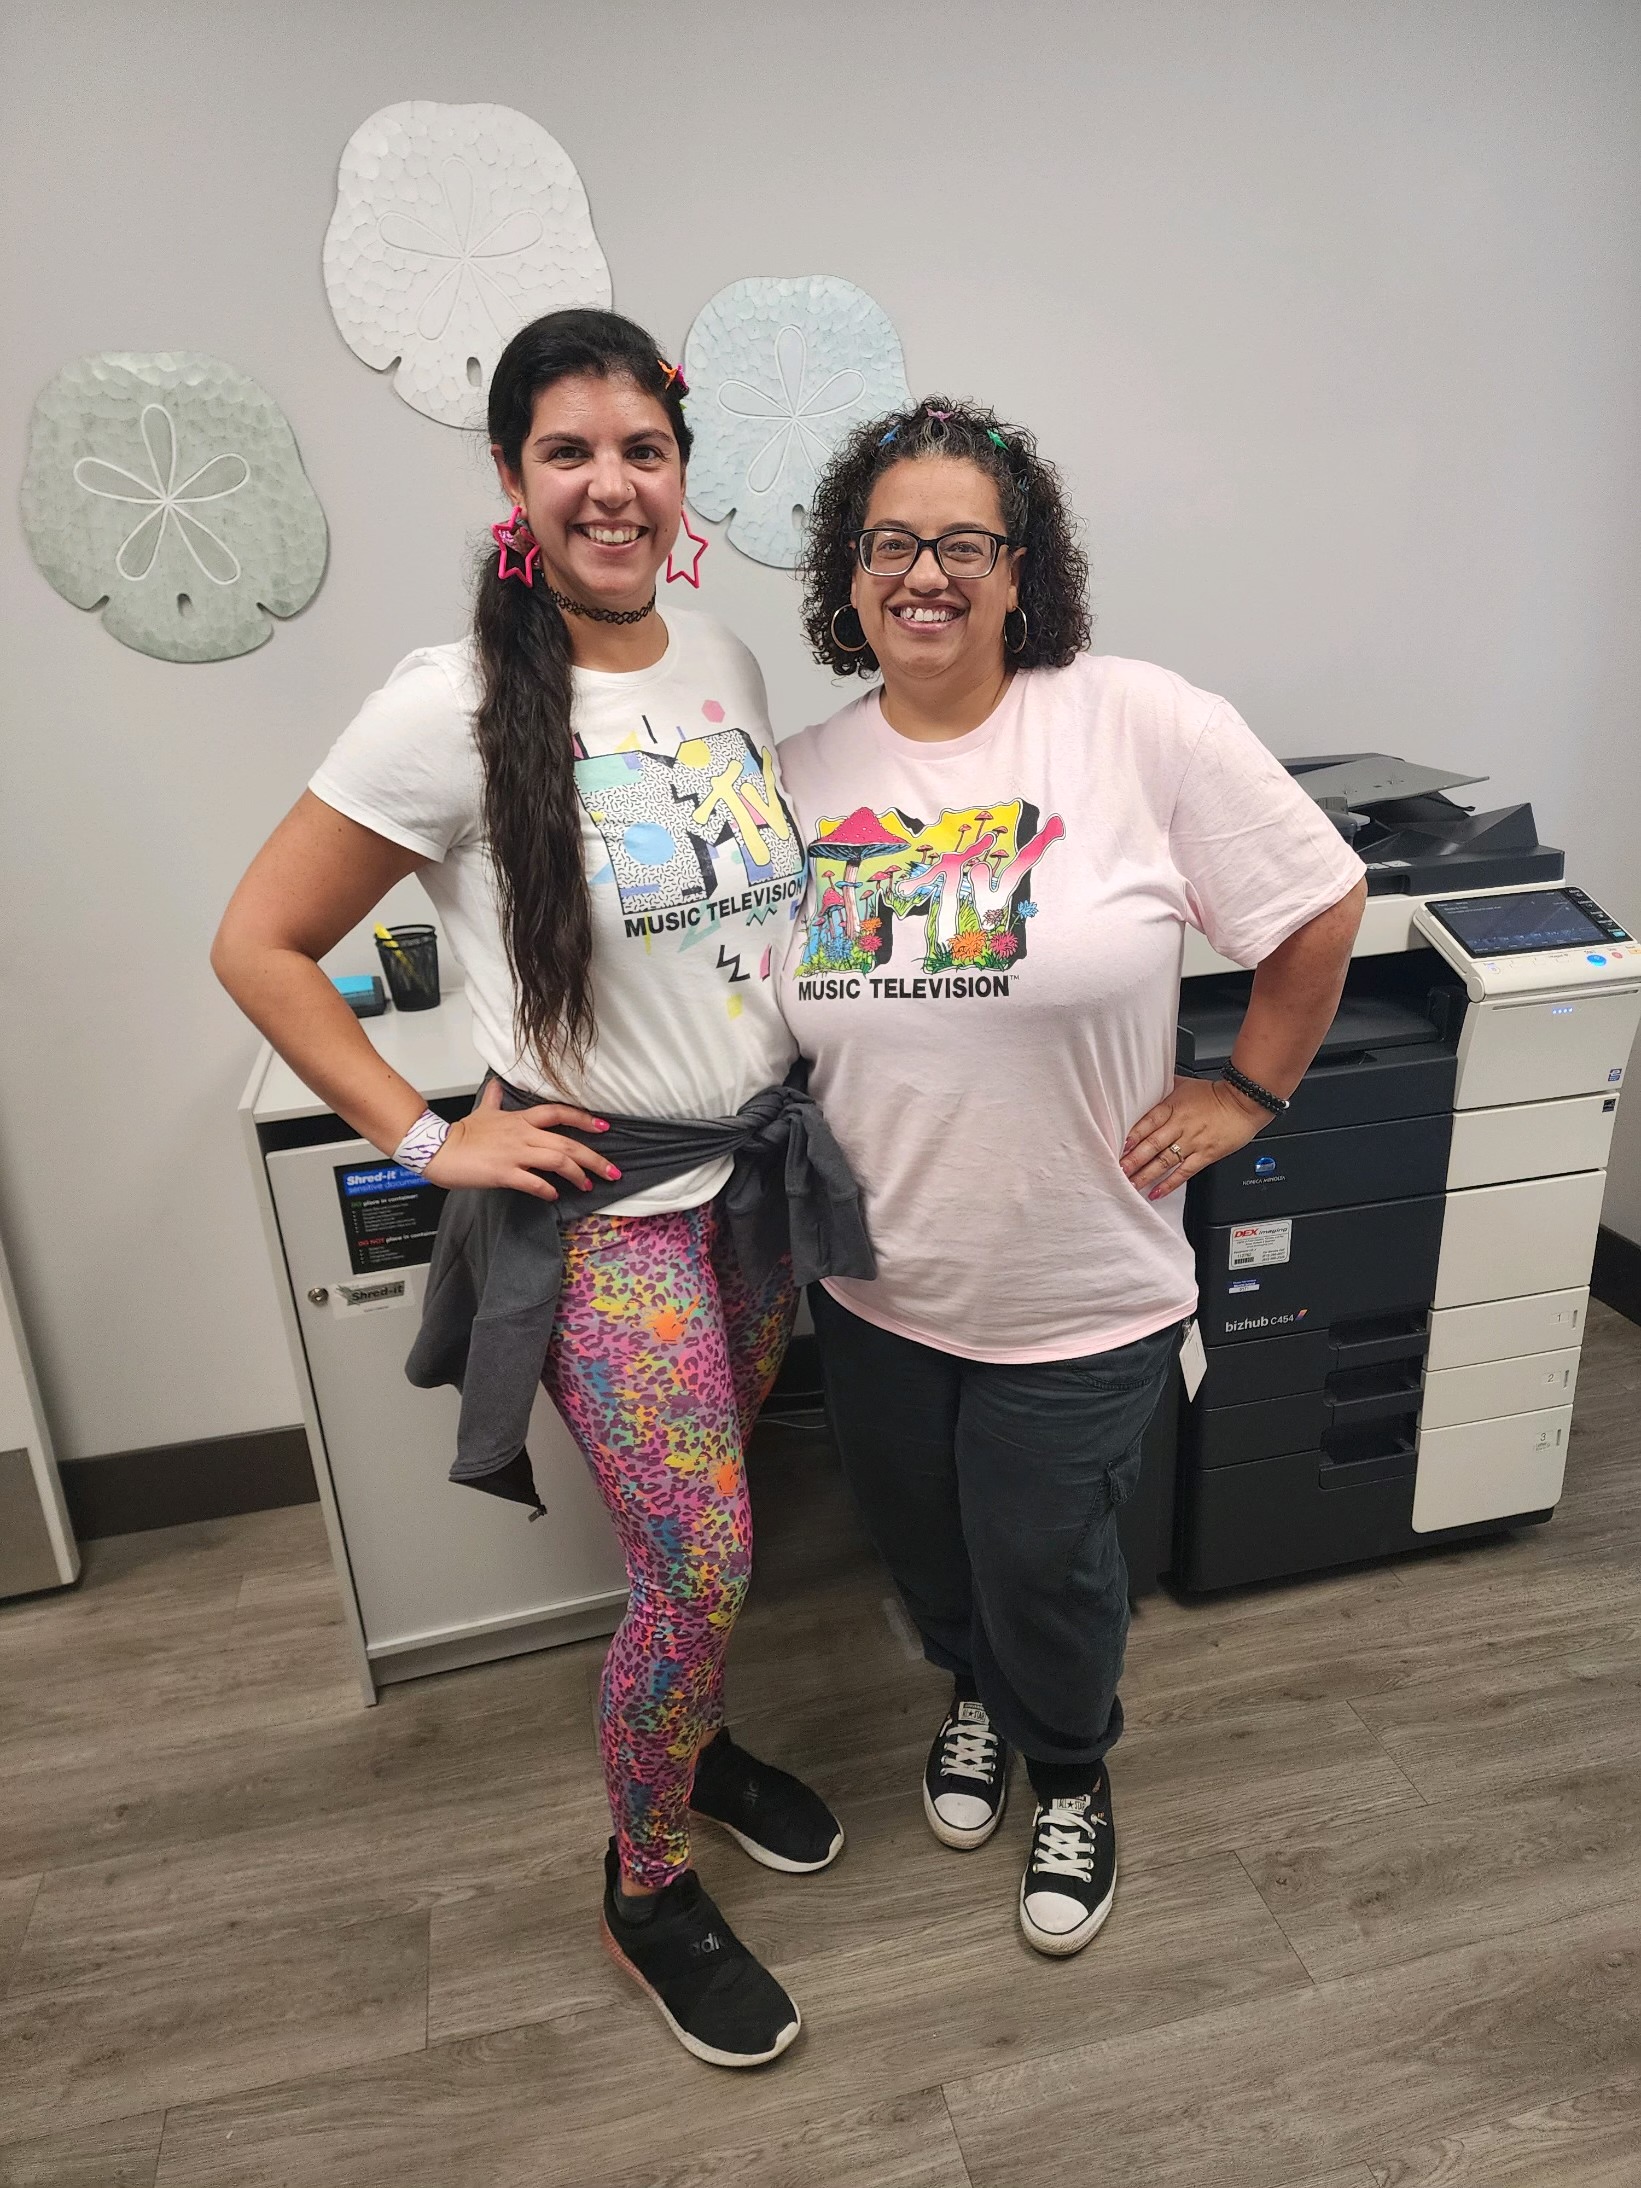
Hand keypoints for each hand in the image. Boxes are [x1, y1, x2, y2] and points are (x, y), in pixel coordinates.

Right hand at [423, 1079, 618, 1199]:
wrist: (439, 1148)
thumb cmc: (462, 1133)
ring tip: (587, 1186)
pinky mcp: (504, 1173)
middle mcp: (523, 1134)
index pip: (559, 1113)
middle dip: (594, 1158)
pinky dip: (547, 1190)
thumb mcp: (483, 1110)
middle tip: (612, 1172)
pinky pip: (533, 1182)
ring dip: (577, 1175)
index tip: (604, 1127)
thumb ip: (494, 1099)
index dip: (583, 1119)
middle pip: (567, 1144)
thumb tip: (498, 1086)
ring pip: (557, 1161)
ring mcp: (515, 1153)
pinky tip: (553, 1196)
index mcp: (521, 1119)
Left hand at [1121, 1077, 1269, 1200]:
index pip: (1147, 1123)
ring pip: (1164, 1161)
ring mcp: (1192, 1142)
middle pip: (1152, 1145)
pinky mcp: (1205, 1155)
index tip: (1120, 1147)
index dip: (1133, 1136)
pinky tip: (1156, 1192)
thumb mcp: (1184, 1084)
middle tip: (1119, 1170)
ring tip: (1131, 1184)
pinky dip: (1169, 1184)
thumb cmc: (1215, 1093)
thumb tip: (1147, 1083)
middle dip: (1133, 1160)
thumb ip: (1164, 1087)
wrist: (1244, 1102)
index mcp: (1172, 1107)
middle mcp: (1180, 1126)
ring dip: (1146, 1174)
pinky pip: (1184, 1172)